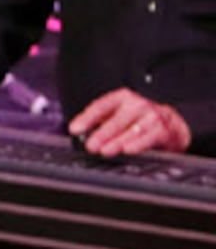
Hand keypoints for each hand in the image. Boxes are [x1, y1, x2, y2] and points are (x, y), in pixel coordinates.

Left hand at [72, 87, 191, 158]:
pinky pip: (149, 137)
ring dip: (117, 141)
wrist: (172, 125)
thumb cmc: (139, 120)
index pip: (101, 106)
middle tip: (90, 145)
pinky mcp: (163, 129)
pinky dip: (137, 144)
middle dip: (101, 134)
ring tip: (105, 150)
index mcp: (122, 98)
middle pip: (116, 120)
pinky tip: (128, 150)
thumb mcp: (119, 115)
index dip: (87, 118)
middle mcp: (137, 105)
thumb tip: (80, 133)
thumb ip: (101, 122)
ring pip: (132, 130)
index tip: (75, 129)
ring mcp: (151, 116)